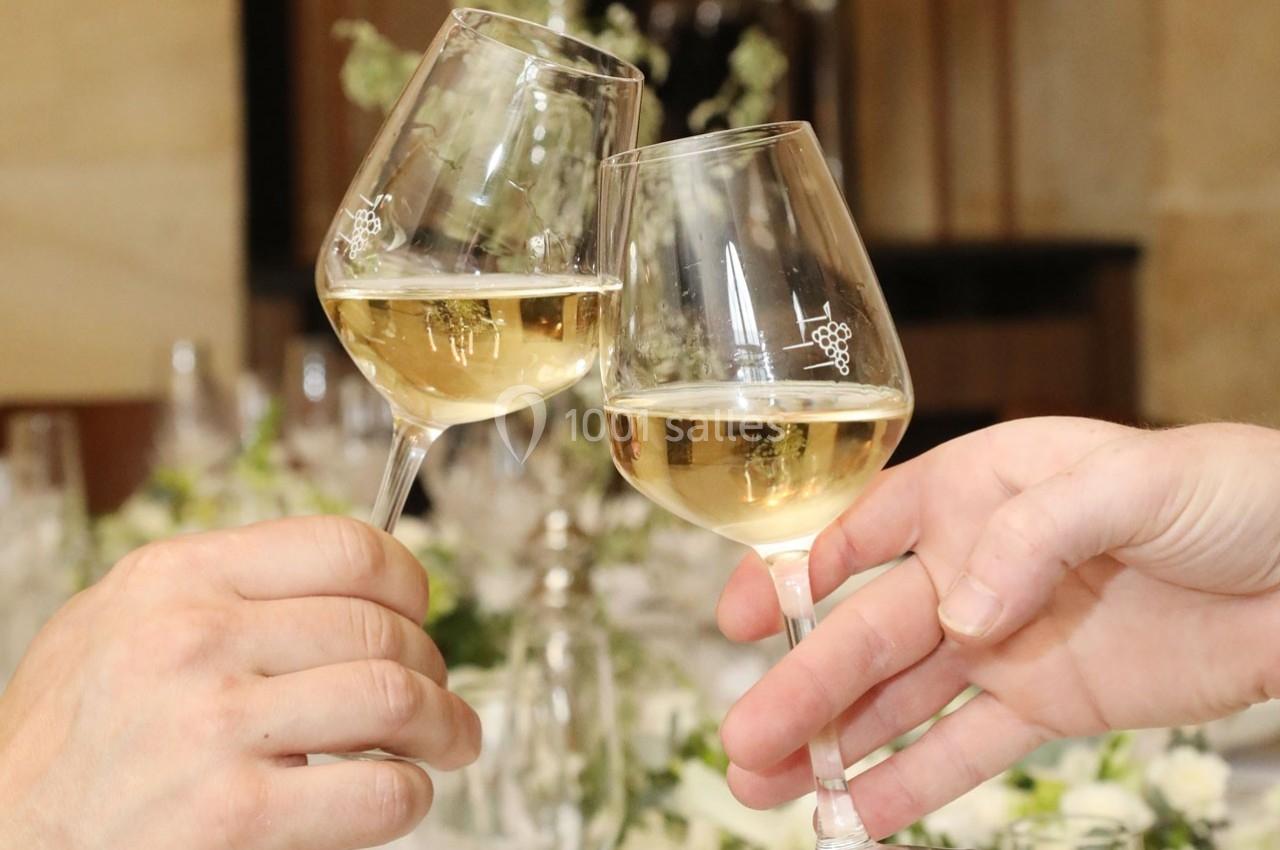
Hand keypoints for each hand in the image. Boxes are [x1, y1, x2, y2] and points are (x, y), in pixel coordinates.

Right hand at [0, 516, 480, 849]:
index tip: (418, 612)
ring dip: (444, 725)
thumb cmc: (62, 746)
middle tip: (437, 698)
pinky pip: (378, 792)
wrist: (3, 844)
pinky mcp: (232, 818)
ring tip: (448, 743)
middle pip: (381, 627)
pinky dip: (410, 796)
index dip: (408, 581)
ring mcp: (211, 727)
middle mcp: (193, 638)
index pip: (344, 546)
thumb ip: (208, 592)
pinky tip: (397, 797)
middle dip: (432, 665)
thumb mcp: (109, 628)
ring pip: (395, 697)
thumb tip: (324, 581)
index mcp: (173, 578)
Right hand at [715, 417, 1279, 837]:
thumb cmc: (1236, 492)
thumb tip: (958, 617)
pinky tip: (848, 816)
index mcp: (980, 491)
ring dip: (831, 744)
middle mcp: (974, 566)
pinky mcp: (1045, 703)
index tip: (740, 614)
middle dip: (800, 686)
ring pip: (897, 701)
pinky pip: (964, 749)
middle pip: (868, 632)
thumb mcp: (1136, 481)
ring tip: (760, 786)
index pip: (865, 529)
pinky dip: (906, 784)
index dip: (792, 571)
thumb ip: (1036, 535)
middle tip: (741, 738)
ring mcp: (1003, 641)